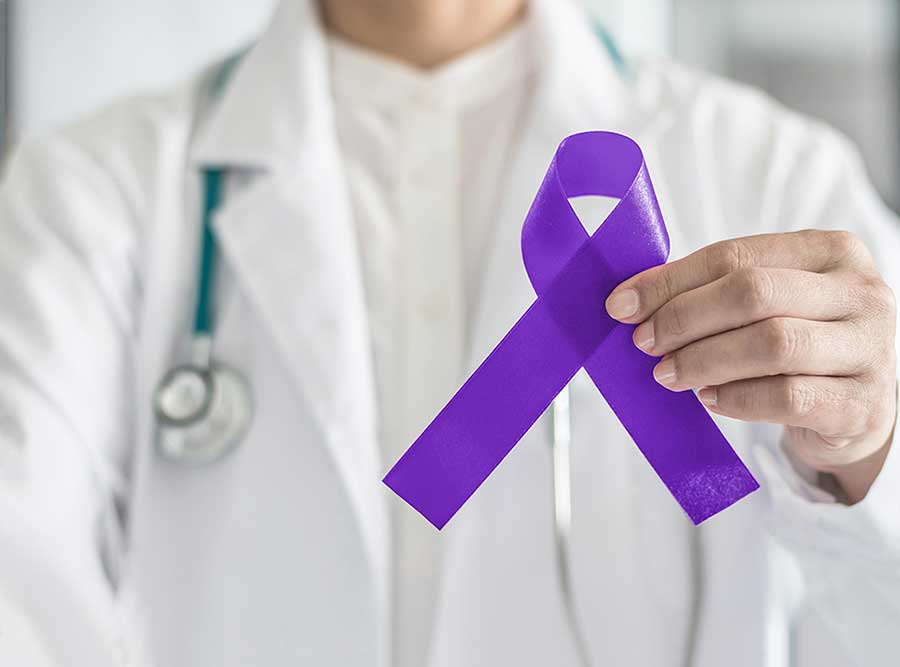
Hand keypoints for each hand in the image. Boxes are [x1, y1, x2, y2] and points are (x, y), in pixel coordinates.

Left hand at [605, 230, 896, 503]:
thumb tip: (631, 299)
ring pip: (772, 344)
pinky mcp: (862, 404)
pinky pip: (788, 397)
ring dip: (704, 360)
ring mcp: (869, 348)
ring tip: (668, 374)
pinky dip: (738, 399)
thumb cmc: (801, 343)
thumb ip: (712, 292)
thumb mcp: (769, 305)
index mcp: (829, 251)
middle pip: (754, 293)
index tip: (622, 304)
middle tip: (644, 342)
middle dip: (684, 318)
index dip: (670, 281)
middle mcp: (859, 292)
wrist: (860, 407)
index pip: (735, 256)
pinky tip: (710, 399)